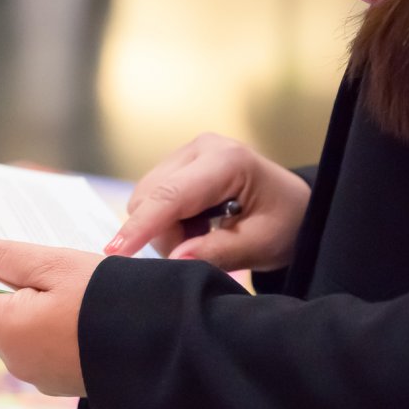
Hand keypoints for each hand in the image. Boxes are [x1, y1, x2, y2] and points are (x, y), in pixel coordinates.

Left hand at [0, 231, 103, 396]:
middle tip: (17, 256)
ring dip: (18, 306)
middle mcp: (14, 359)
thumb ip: (5, 256)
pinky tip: (64, 305)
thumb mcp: (56, 265)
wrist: (167, 346)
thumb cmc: (111, 298)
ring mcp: (38, 375)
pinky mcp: (61, 381)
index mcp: (7, 329)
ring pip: (10, 333)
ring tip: (46, 277)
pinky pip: (35, 347)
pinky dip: (39, 326)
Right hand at [103, 133, 308, 271]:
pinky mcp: (176, 165)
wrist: (294, 207)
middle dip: (162, 233)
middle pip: (149, 198)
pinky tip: (196, 224)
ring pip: (144, 201)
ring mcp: (185, 154)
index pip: (170, 195)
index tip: (115, 252)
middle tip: (199, 250)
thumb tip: (175, 260)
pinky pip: (150, 199)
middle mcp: (200, 148)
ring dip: (164, 229)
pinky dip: (166, 221)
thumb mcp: (261, 244)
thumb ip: (218, 252)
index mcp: (226, 161)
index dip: (141, 226)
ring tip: (203, 235)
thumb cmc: (285, 223)